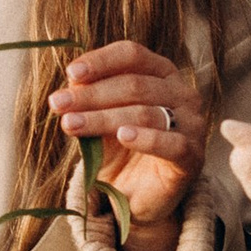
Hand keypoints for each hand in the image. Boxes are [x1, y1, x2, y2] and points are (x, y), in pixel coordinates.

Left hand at [52, 38, 208, 250]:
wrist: (137, 195)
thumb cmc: (120, 149)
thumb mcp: (99, 118)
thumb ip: (90, 97)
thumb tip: (73, 81)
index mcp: (162, 73)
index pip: (133, 55)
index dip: (101, 61)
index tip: (71, 73)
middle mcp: (182, 93)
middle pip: (135, 84)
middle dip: (92, 94)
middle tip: (58, 104)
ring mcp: (192, 124)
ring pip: (146, 113)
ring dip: (103, 117)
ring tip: (71, 124)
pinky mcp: (193, 156)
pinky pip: (171, 143)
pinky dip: (145, 138)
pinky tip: (122, 136)